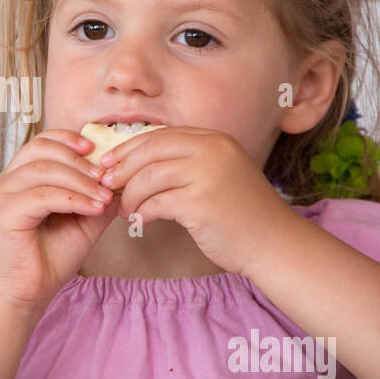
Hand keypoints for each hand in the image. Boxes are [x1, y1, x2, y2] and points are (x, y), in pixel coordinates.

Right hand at [0, 129, 120, 313]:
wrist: (24, 295)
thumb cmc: (47, 260)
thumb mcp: (82, 223)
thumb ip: (98, 200)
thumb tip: (124, 183)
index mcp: (24, 178)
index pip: (44, 141)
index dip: (70, 139)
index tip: (97, 150)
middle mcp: (10, 180)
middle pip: (43, 148)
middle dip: (80, 161)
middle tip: (107, 178)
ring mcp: (4, 194)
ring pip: (45, 169)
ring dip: (81, 180)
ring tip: (104, 197)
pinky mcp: (4, 212)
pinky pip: (43, 194)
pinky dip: (72, 198)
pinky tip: (93, 208)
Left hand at [95, 127, 291, 278]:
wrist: (272, 243)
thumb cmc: (240, 213)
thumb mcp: (217, 173)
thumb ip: (186, 163)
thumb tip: (136, 164)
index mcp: (214, 139)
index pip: (160, 135)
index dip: (129, 148)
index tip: (109, 163)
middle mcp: (212, 150)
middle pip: (149, 150)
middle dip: (122, 168)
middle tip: (106, 185)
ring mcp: (207, 175)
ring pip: (148, 177)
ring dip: (129, 195)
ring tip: (125, 210)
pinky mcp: (201, 203)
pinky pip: (156, 203)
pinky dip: (142, 213)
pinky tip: (139, 222)